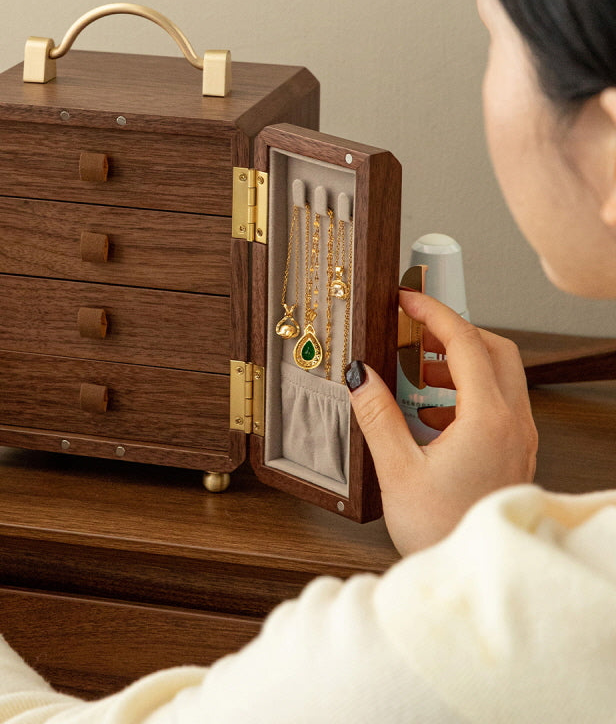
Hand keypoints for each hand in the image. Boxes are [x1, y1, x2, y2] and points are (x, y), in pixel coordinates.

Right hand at [347, 289, 537, 555]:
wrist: (473, 577)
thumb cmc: (441, 531)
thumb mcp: (397, 470)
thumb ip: (377, 415)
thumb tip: (360, 374)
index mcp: (488, 420)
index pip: (465, 342)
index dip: (433, 313)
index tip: (407, 300)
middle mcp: (512, 424)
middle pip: (494, 350)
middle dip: (453, 332)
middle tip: (414, 331)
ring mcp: (517, 440)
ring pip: (500, 376)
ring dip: (460, 362)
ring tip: (417, 371)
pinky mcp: (512, 455)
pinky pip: (497, 404)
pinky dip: (466, 391)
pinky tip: (430, 413)